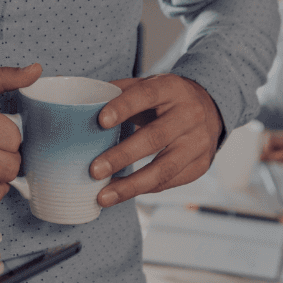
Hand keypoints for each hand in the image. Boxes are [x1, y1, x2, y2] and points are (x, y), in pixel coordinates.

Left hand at [87, 74, 224, 207]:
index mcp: (171, 88)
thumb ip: (116, 92)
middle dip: (122, 156)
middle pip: (155, 137)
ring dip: (131, 185)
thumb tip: (72, 96)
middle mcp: (189, 114)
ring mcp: (198, 142)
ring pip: (165, 168)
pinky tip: (122, 192)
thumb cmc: (166, 99)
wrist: (210, 108)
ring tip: (103, 196)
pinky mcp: (201, 165)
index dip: (123, 107)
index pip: (146, 95)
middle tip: (94, 171)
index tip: (100, 121)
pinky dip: (144, 189)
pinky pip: (170, 181)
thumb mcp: (146, 86)